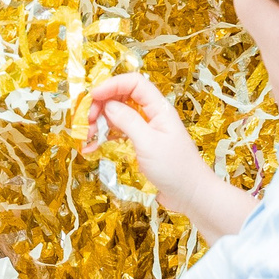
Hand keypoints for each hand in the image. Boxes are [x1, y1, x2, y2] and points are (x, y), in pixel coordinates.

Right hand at [82, 73, 211, 215]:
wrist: (190, 195)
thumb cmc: (175, 168)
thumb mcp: (149, 143)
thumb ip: (128, 121)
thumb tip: (108, 105)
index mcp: (159, 108)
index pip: (134, 83)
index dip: (112, 85)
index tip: (92, 96)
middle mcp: (152, 115)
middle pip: (123, 96)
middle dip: (102, 104)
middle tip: (88, 120)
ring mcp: (146, 130)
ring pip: (118, 115)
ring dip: (101, 121)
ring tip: (89, 136)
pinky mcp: (141, 145)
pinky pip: (119, 133)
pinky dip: (105, 137)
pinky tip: (93, 147)